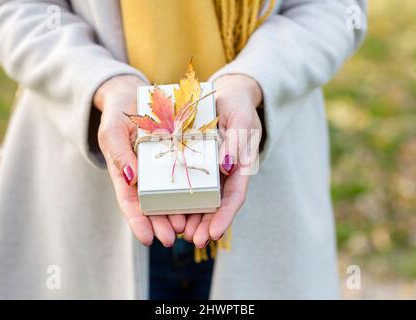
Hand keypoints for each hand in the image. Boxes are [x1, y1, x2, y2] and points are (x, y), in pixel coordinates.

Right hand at [93, 75, 185, 246]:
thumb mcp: (112, 130)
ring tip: (187, 227)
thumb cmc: (118, 113)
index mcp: (125, 173)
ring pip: (171, 196)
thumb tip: (130, 179)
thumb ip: (118, 153)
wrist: (134, 94)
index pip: (129, 203)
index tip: (146, 239)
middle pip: (152, 206)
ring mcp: (161, 168)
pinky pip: (186, 175)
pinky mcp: (177, 158)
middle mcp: (144, 175)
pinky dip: (191, 190)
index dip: (137, 222)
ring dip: (178, 213)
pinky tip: (201, 202)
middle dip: (161, 224)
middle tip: (172, 237)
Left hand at [184, 74, 262, 246]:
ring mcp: (214, 170)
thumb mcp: (239, 119)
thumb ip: (236, 141)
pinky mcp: (200, 165)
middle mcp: (228, 172)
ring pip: (205, 199)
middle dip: (207, 224)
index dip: (226, 215)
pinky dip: (184, 200)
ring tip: (181, 234)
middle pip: (219, 204)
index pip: (236, 195)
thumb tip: (229, 166)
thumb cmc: (237, 105)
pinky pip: (192, 185)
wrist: (226, 95)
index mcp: (242, 164)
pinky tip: (173, 212)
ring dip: (195, 218)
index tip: (214, 233)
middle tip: (193, 241)